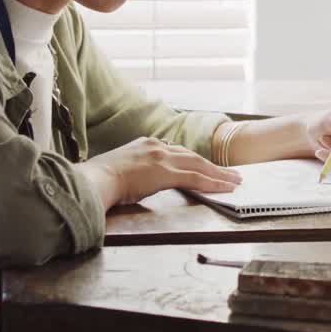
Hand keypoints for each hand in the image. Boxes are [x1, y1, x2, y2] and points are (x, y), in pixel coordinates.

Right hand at [82, 137, 241, 206]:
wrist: (95, 179)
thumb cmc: (100, 178)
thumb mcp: (119, 167)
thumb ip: (133, 170)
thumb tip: (135, 179)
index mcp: (145, 144)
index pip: (176, 151)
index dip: (193, 159)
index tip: (204, 165)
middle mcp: (157, 147)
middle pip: (192, 156)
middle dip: (213, 165)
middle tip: (231, 172)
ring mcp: (163, 158)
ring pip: (199, 165)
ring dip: (220, 174)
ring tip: (235, 181)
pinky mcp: (166, 173)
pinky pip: (196, 178)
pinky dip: (213, 183)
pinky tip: (225, 188)